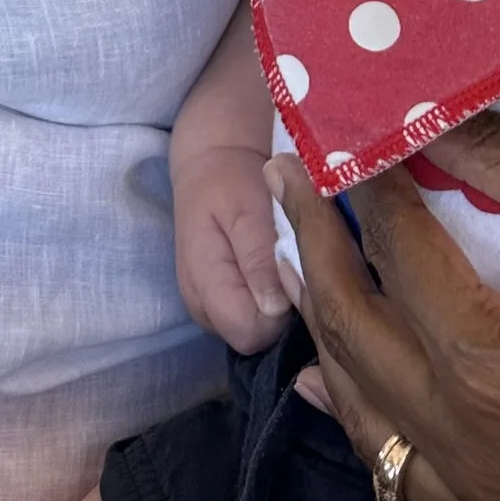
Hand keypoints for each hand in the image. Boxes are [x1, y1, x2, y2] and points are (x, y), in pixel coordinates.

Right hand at [176, 141, 291, 352]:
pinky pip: (255, 318)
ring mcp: (211, 310)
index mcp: (204, 286)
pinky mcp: (221, 304)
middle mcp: (203, 309)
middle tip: (295, 260)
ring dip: (280, 303)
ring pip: (259, 331)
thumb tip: (276, 308)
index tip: (296, 273)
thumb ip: (257, 257)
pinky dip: (272, 297)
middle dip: (284, 309)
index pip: (251, 333)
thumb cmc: (231, 181)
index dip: (281, 312)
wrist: (214, 163)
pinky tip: (278, 267)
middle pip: (257, 337)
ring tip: (286, 259)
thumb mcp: (246, 209)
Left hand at [268, 110, 499, 500]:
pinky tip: (349, 394)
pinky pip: (421, 494)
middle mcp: (475, 459)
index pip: (394, 254)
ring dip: (333, 345)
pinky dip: (381, 435)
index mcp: (489, 370)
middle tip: (290, 188)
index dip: (358, 186)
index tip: (329, 137)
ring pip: (371, 429)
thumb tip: (423, 104)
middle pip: (355, 338)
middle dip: (313, 253)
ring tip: (304, 271)